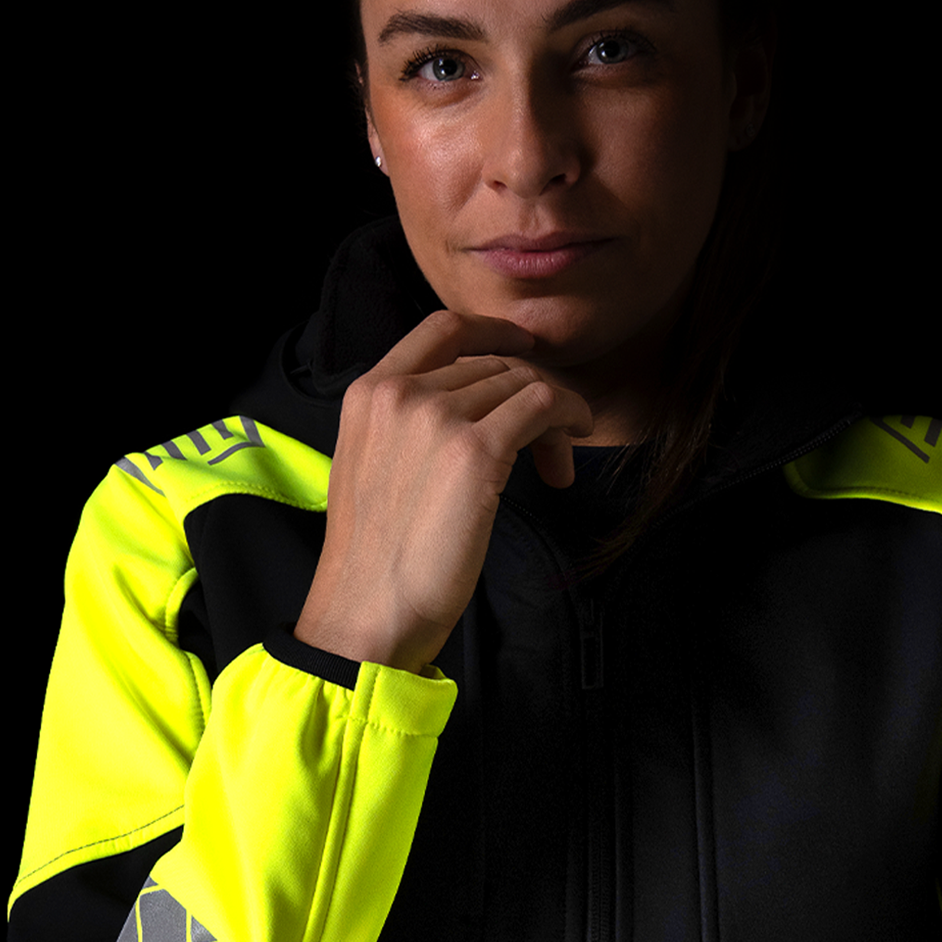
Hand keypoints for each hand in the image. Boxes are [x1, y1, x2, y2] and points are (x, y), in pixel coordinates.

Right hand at [293, 306, 593, 671]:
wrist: (366, 610)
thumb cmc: (375, 560)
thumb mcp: (371, 468)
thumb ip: (405, 427)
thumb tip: (467, 411)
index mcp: (369, 393)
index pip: (442, 330)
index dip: (493, 331)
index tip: (524, 347)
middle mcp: (401, 394)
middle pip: (493, 365)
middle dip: (528, 397)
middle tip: (549, 445)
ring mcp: (438, 418)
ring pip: (522, 384)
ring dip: (552, 416)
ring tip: (558, 461)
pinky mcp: (476, 452)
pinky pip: (543, 406)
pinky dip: (569, 414)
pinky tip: (575, 438)